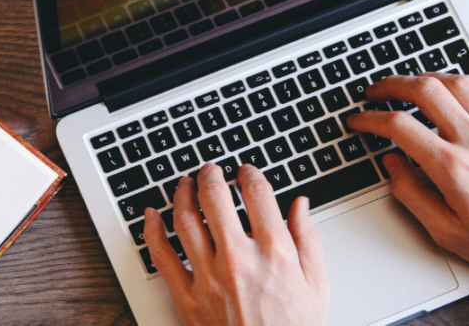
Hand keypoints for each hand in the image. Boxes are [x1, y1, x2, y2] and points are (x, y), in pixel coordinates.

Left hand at [143, 164, 328, 325]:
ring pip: (185, 221)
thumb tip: (301, 206)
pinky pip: (161, 257)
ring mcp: (208, 278)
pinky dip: (152, 231)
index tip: (245, 172)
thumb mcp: (317, 286)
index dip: (249, 174)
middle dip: (210, 176)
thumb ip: (308, 240)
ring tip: (184, 185)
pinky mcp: (186, 297)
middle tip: (210, 171)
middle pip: (214, 198)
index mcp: (274, 253)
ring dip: (182, 195)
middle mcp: (238, 260)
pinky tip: (152, 216)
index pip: (256, 194)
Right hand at [346, 73, 468, 296]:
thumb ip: (411, 194)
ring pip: (457, 82)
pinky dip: (464, 82)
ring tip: (410, 84)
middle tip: (376, 91)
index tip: (359, 120)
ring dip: (427, 78)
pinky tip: (453, 88)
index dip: (370, 119)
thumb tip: (393, 165)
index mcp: (452, 168)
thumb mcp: (445, 231)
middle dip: (392, 84)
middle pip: (425, 91)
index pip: (399, 126)